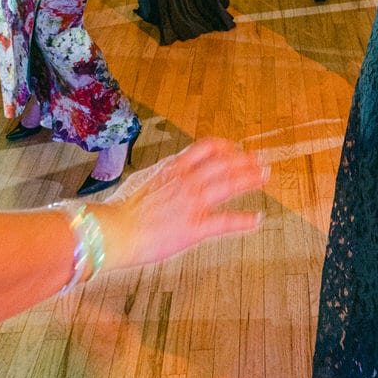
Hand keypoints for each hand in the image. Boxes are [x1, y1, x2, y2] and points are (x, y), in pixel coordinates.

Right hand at [89, 138, 265, 272]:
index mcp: (173, 168)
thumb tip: (170, 171)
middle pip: (224, 163)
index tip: (234, 149)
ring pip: (229, 185)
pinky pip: (226, 222)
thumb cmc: (122, 210)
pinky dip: (244, 220)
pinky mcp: (195, 228)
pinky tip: (257, 219)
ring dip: (250, 179)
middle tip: (260, 161)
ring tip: (264, 177)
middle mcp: (186, 181)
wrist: (113, 231)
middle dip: (245, 161)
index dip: (226, 147)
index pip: (207, 147)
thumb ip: (163, 175)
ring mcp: (193, 203)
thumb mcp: (144, 180)